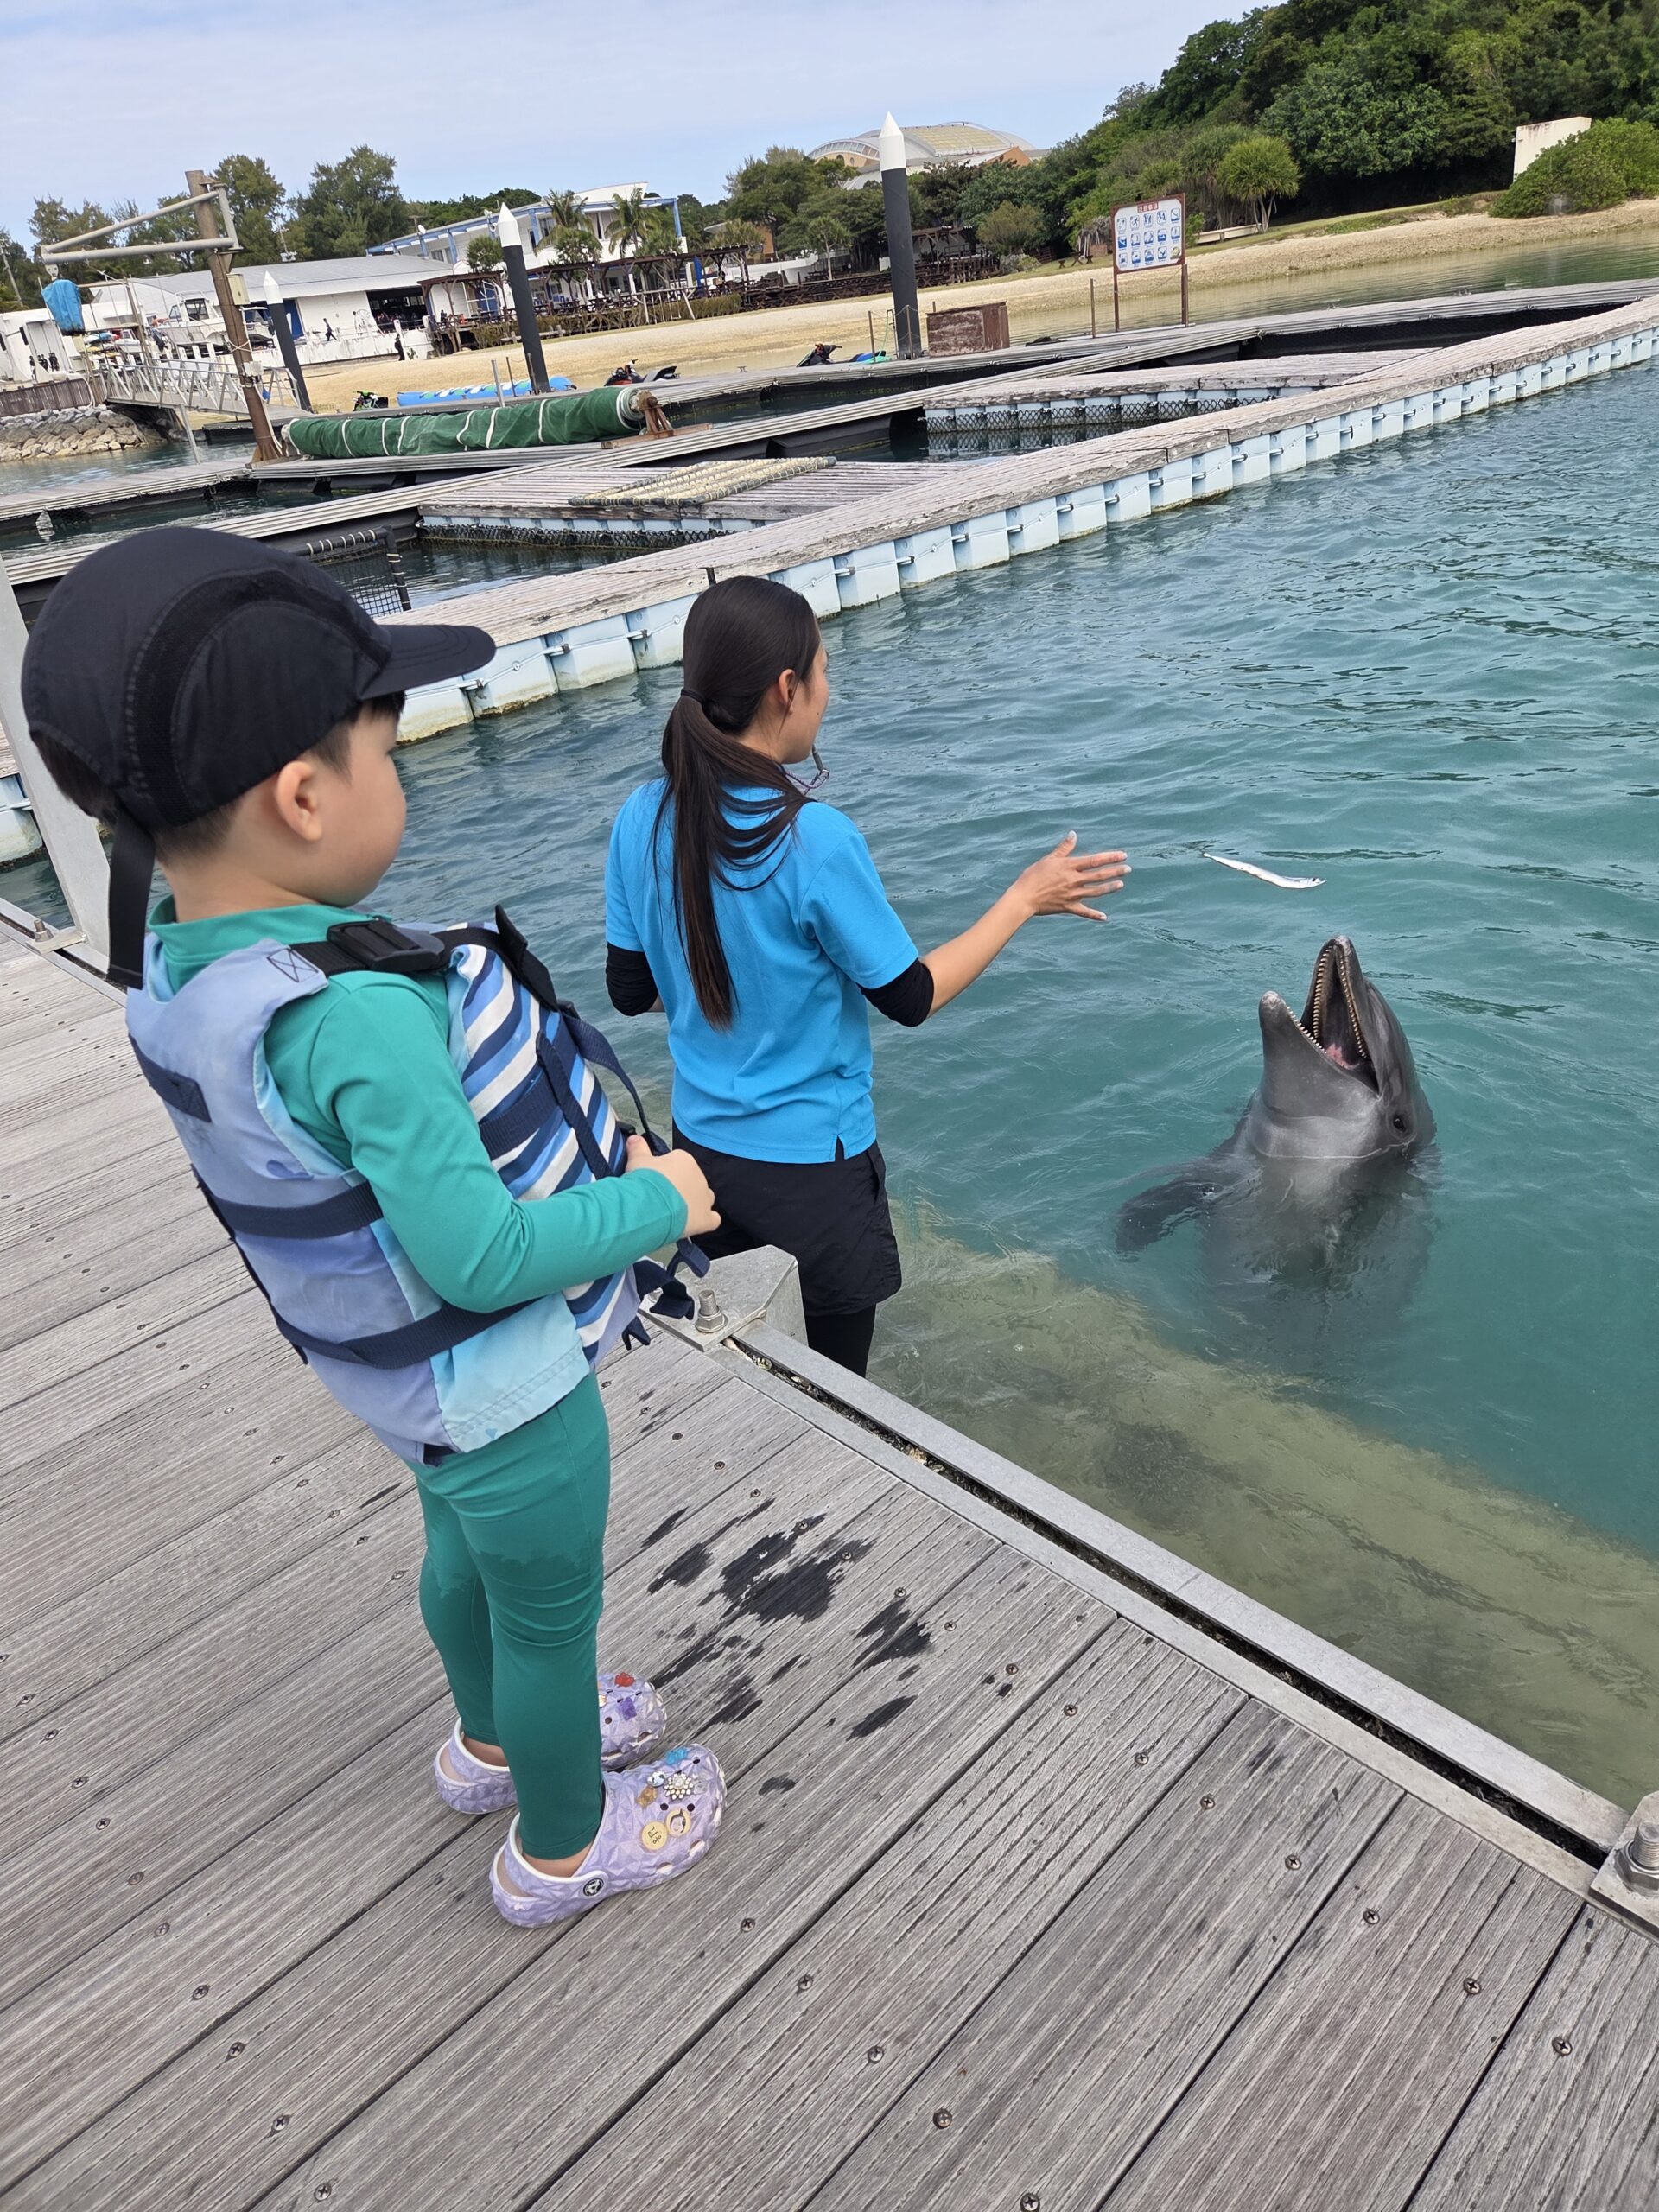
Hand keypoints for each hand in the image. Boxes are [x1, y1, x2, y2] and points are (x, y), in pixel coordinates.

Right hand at [625, 1136, 720, 1237]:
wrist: (650, 1205)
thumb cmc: (645, 1181)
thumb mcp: (637, 1160)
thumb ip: (638, 1148)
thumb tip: (634, 1139)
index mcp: (684, 1160)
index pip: (679, 1164)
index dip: (667, 1174)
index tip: (656, 1181)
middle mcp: (698, 1177)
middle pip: (692, 1181)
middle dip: (680, 1189)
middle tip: (662, 1197)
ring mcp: (704, 1198)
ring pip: (705, 1198)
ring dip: (694, 1203)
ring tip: (677, 1211)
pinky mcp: (705, 1218)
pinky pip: (712, 1219)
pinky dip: (706, 1221)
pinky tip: (694, 1224)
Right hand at [1012, 832, 1129, 921]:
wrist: (1023, 897)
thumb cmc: (1033, 876)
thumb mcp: (1048, 859)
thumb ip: (1063, 848)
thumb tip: (1073, 834)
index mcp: (1069, 867)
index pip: (1094, 860)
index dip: (1110, 857)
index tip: (1123, 855)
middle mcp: (1073, 880)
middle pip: (1099, 875)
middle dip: (1115, 871)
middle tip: (1128, 869)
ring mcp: (1072, 895)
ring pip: (1095, 892)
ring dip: (1109, 888)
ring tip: (1120, 884)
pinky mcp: (1068, 907)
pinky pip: (1083, 912)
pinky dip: (1094, 915)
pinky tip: (1104, 917)